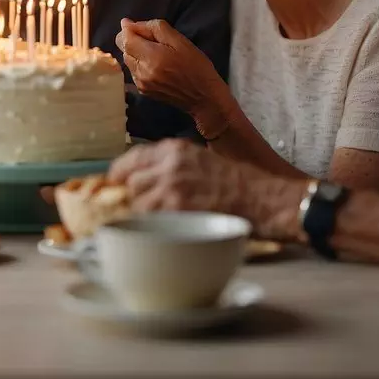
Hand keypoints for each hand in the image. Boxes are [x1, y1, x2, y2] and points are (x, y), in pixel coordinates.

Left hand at [108, 139, 260, 214]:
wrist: (263, 199)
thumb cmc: (237, 184)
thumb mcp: (199, 160)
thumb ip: (170, 166)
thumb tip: (141, 182)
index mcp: (174, 149)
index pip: (130, 160)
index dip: (119, 176)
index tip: (115, 187)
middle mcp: (169, 163)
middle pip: (129, 183)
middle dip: (132, 199)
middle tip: (141, 211)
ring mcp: (172, 185)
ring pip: (137, 203)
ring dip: (143, 215)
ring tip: (159, 222)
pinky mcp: (178, 208)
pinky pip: (150, 220)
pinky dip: (154, 227)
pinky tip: (168, 230)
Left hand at [116, 18, 231, 135]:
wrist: (203, 97)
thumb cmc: (196, 65)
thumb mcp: (180, 40)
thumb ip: (153, 28)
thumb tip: (128, 24)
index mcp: (151, 57)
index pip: (124, 39)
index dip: (129, 29)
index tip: (139, 27)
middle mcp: (141, 72)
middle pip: (123, 49)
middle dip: (133, 40)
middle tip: (154, 41)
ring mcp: (140, 83)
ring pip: (127, 60)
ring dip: (136, 53)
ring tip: (156, 54)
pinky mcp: (142, 91)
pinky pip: (133, 71)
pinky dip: (139, 64)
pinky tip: (155, 65)